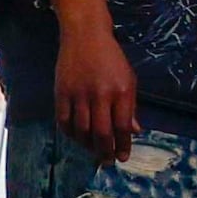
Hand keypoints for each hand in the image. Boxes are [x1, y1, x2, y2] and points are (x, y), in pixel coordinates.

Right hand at [55, 18, 138, 164]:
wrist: (85, 35)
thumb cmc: (111, 58)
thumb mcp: (128, 79)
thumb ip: (130, 106)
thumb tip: (135, 131)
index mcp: (121, 91)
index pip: (122, 127)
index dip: (122, 146)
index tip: (122, 157)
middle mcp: (100, 94)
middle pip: (102, 133)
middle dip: (105, 152)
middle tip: (106, 162)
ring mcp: (79, 94)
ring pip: (82, 131)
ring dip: (87, 146)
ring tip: (93, 151)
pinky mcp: (61, 92)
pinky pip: (64, 121)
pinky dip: (70, 134)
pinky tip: (77, 138)